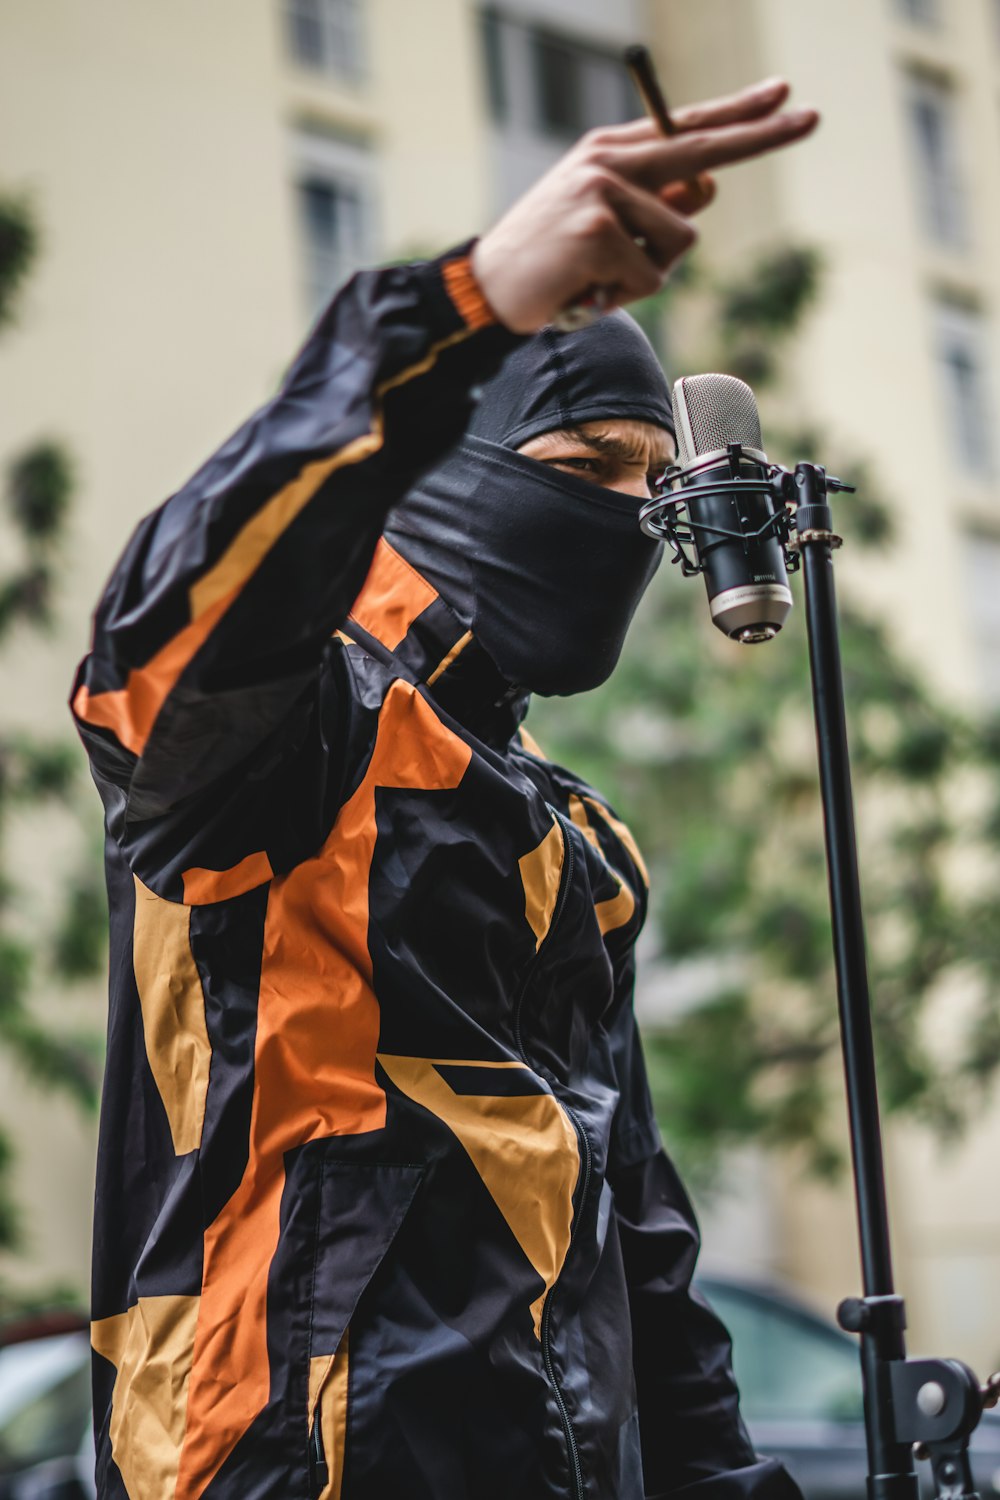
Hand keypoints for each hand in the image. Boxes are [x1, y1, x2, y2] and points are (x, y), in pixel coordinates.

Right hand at [471, 79, 817, 333]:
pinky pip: (651, 276)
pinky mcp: (598, 229)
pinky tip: (590, 292)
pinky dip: (626, 298)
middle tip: (815, 116)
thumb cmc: (549, 263)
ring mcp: (602, 192)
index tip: (783, 94)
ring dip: (650, 276)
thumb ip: (653, 204)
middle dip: (762, 136)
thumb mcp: (602, 224)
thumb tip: (708, 187)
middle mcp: (608, 161)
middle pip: (701, 149)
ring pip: (679, 240)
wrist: (488, 291)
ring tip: (603, 280)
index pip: (684, 127)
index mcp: (609, 152)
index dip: (737, 113)